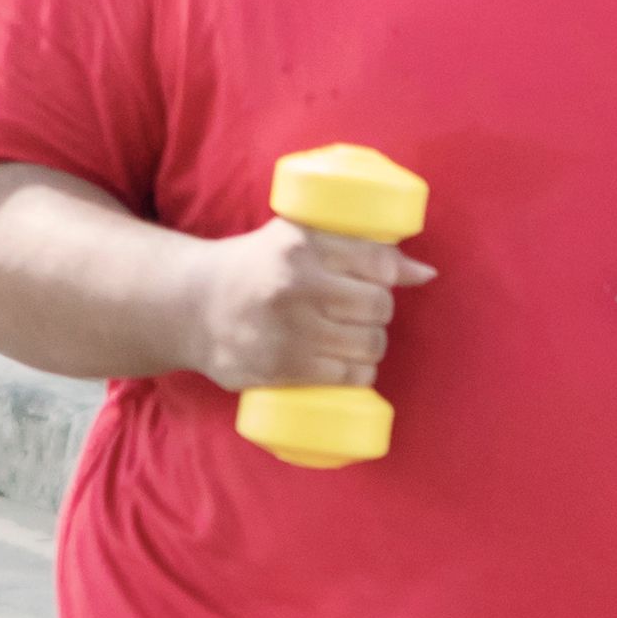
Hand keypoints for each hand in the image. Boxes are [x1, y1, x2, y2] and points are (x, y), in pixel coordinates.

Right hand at [194, 215, 430, 390]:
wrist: (190, 306)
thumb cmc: (255, 268)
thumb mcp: (297, 241)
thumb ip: (356, 250)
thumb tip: (426, 274)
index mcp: (301, 244)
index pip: (377, 261)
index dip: (392, 275)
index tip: (382, 281)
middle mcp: (295, 285)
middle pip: (378, 306)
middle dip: (379, 314)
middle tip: (363, 315)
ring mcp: (287, 331)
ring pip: (367, 345)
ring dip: (372, 348)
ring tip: (356, 342)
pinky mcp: (280, 368)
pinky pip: (345, 376)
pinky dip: (357, 375)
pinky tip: (349, 367)